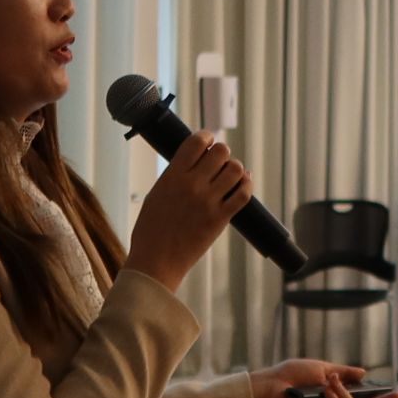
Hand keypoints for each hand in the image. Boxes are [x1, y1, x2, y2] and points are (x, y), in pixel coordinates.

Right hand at [122, 131, 252, 292]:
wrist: (156, 261)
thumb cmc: (151, 229)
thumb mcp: (156, 194)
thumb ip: (175, 176)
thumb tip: (194, 161)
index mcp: (173, 176)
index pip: (196, 142)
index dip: (206, 137)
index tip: (207, 141)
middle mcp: (192, 185)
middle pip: (221, 152)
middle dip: (222, 153)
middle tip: (218, 162)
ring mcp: (208, 202)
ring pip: (236, 169)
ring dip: (235, 169)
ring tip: (229, 175)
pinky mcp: (220, 218)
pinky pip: (243, 194)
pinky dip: (247, 185)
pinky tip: (243, 184)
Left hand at [248, 359, 396, 397]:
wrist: (271, 384)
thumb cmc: (292, 374)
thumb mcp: (323, 368)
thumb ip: (344, 373)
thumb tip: (364, 374)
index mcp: (333, 396)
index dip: (378, 397)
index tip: (393, 391)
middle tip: (396, 395)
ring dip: (344, 394)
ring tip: (331, 381)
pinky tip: (326, 390)